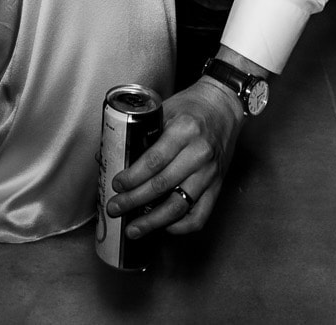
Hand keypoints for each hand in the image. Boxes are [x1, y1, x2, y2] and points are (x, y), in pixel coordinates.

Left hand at [106, 75, 243, 237]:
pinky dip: (181, 226)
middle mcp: (199, 153)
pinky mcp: (218, 186)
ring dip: (153, 221)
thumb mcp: (165, 110)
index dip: (132, 177)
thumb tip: (111, 154)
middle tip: (115, 208)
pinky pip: (201, 215)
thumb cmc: (192, 106)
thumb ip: (143, 132)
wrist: (224, 106)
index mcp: (184, 130)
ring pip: (179, 205)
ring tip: (133, 229)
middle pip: (162, 185)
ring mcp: (210, 173)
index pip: (154, 161)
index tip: (116, 185)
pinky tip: (164, 227)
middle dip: (134, 201)